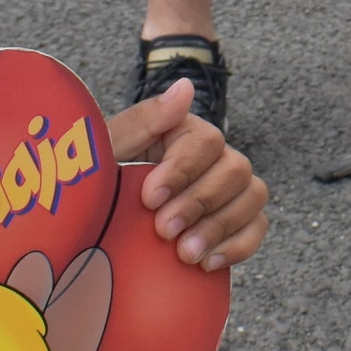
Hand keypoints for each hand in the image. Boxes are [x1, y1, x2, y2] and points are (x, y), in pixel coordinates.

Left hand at [104, 80, 268, 268]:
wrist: (93, 230)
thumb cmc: (94, 187)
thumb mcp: (106, 153)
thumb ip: (142, 121)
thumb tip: (185, 88)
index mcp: (181, 131)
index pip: (205, 142)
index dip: (181, 171)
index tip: (150, 199)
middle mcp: (212, 157)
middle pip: (235, 169)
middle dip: (200, 202)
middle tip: (164, 230)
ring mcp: (228, 190)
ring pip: (253, 196)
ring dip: (220, 227)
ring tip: (185, 253)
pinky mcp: (235, 224)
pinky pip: (257, 228)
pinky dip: (238, 246)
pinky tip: (206, 263)